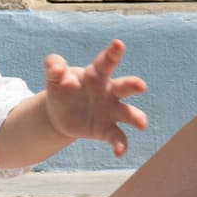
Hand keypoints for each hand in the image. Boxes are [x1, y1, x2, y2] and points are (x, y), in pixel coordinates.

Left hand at [41, 39, 147, 157]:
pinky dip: (120, 144)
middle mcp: (109, 92)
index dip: (113, 53)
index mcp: (97, 74)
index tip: (118, 44)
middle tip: (141, 85)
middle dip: (133, 85)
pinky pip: (117, 137)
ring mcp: (111, 111)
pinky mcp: (106, 130)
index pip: (106, 62)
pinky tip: (119, 153)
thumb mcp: (54, 77)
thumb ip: (54, 68)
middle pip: (124, 86)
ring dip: (137, 118)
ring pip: (128, 113)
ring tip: (142, 124)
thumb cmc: (62, 88)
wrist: (60, 113)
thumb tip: (54, 65)